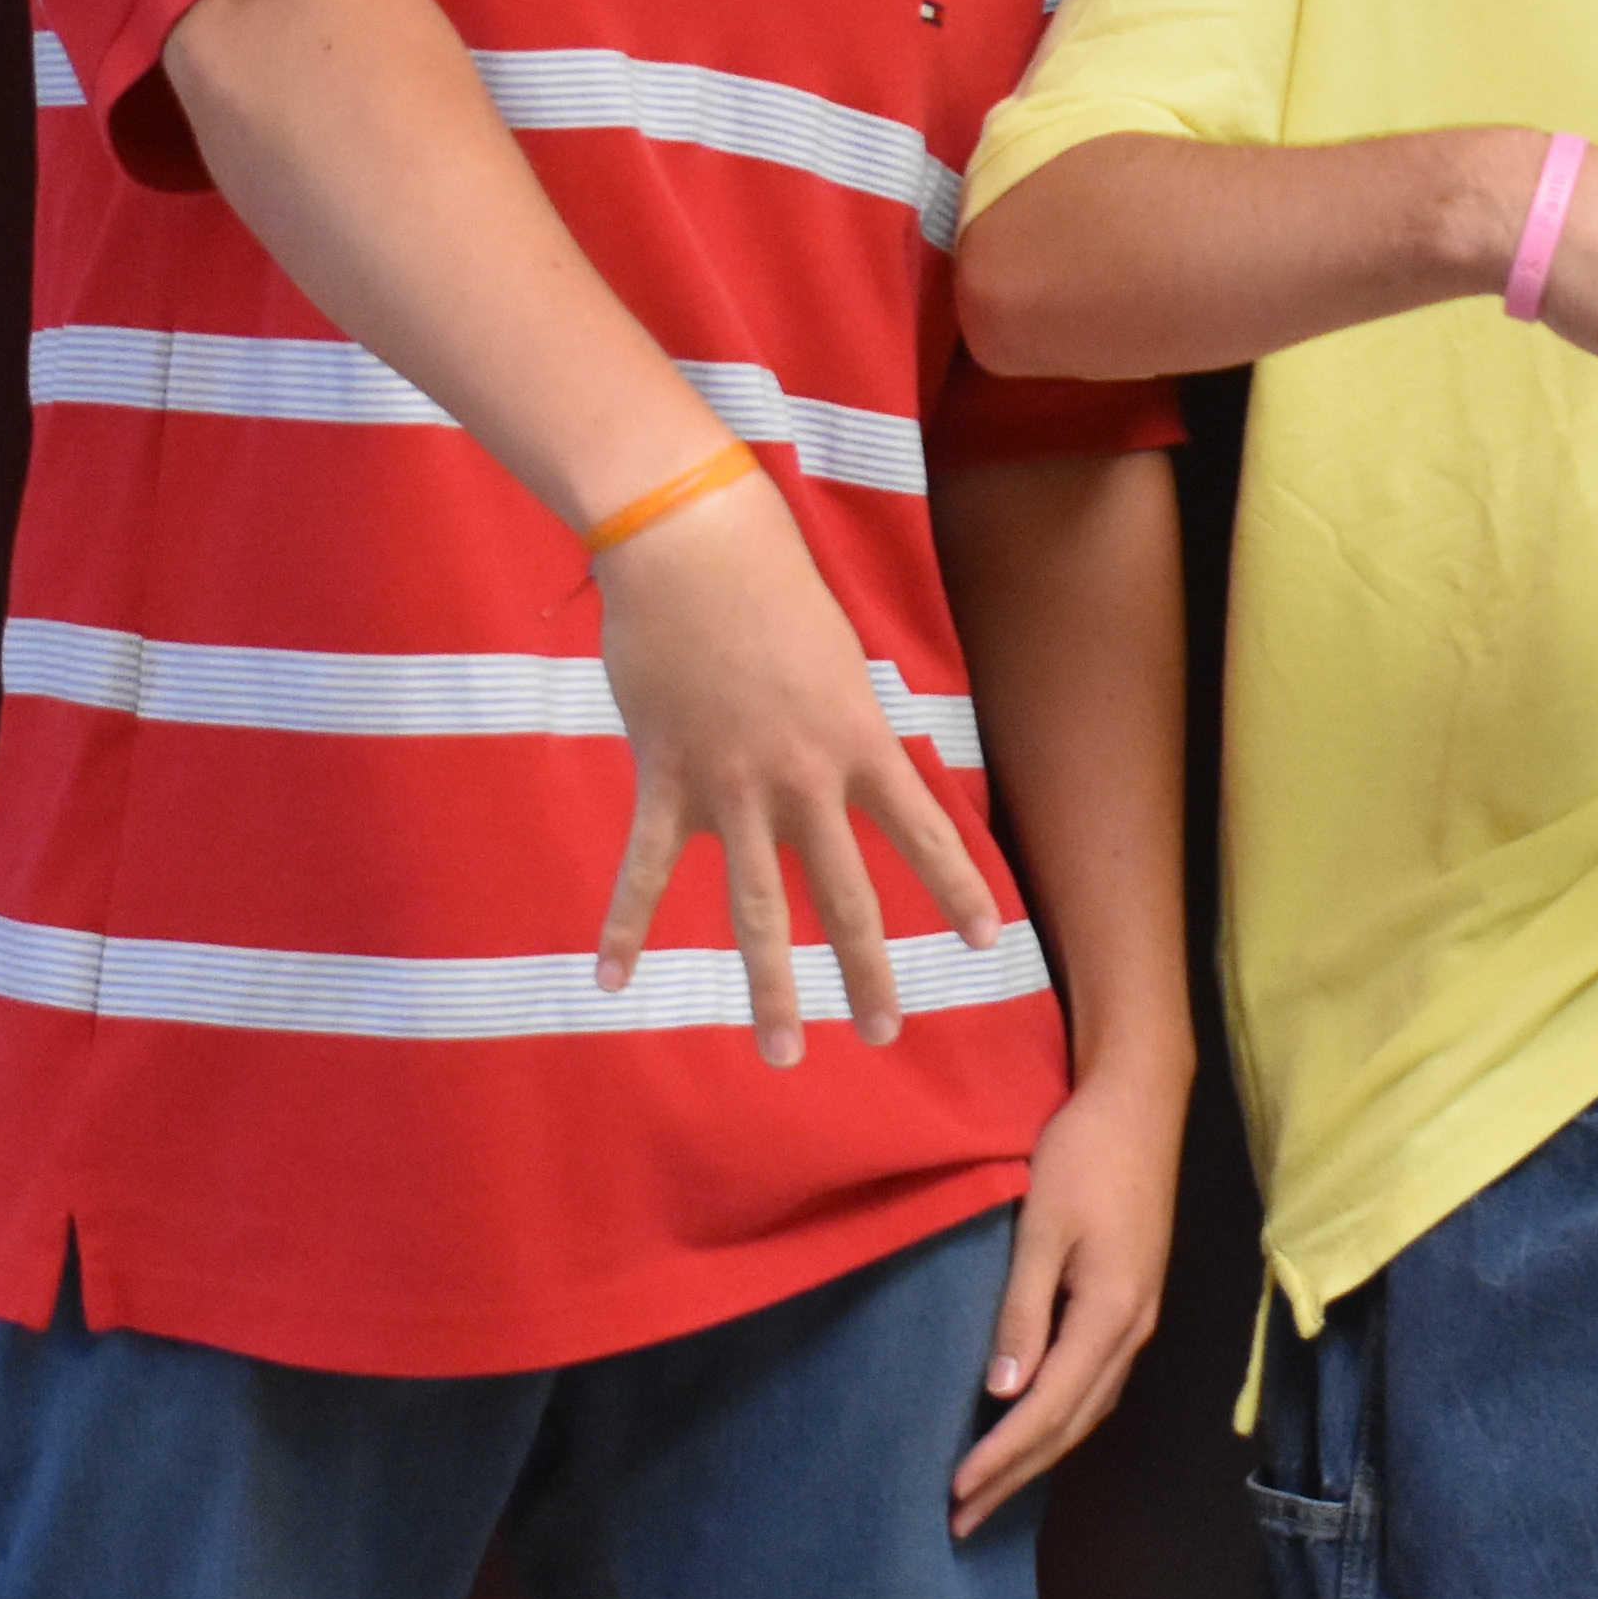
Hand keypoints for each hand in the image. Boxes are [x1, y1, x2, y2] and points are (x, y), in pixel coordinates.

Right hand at [588, 469, 999, 1058]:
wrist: (693, 546)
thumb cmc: (772, 589)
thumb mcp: (837, 660)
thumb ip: (845, 728)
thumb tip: (851, 772)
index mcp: (859, 743)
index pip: (925, 832)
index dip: (959, 889)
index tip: (986, 944)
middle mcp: (804, 780)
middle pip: (845, 898)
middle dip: (868, 973)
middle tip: (884, 1032)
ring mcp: (731, 788)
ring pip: (755, 910)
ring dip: (769, 988)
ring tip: (781, 1052)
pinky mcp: (665, 780)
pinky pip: (641, 872)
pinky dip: (621, 928)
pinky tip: (610, 981)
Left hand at [949, 1064, 1182, 1538]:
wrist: (1141, 1104)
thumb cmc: (1085, 1155)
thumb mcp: (1043, 1226)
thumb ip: (1023, 1310)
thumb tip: (1003, 1391)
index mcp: (1109, 1315)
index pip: (1047, 1409)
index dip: (1001, 1457)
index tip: (956, 1494)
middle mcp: (1132, 1330)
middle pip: (1071, 1425)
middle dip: (1016, 1476)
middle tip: (962, 1522)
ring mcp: (1139, 1319)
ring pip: (1088, 1410)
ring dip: (1039, 1455)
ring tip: (992, 1491)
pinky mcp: (1133, 1302)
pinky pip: (1097, 1385)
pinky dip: (1062, 1420)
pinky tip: (1036, 1426)